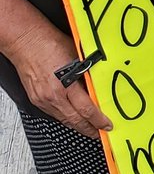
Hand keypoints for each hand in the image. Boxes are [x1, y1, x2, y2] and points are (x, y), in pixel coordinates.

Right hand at [7, 22, 111, 138]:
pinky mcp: (36, 99)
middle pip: (75, 121)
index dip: (99, 120)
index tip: (107, 125)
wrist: (25, 40)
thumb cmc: (48, 42)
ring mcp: (42, 99)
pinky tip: (72, 117)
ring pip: (64, 120)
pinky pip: (54, 114)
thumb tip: (98, 85)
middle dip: (89, 129)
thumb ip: (86, 73)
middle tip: (100, 133)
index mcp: (65, 84)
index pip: (86, 109)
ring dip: (77, 125)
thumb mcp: (77, 57)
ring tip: (89, 128)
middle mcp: (52, 95)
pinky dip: (65, 117)